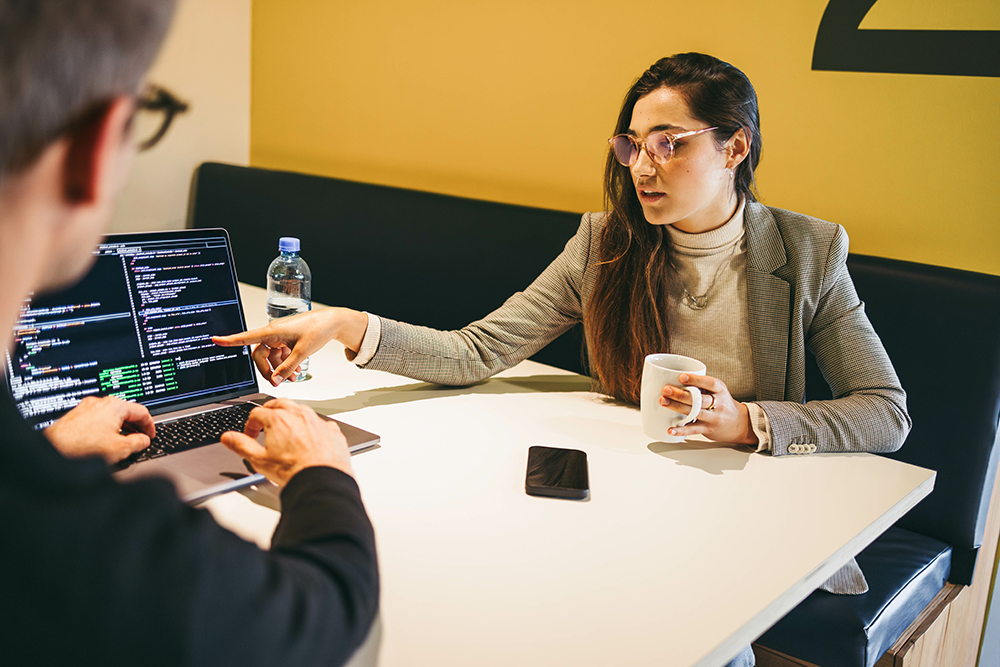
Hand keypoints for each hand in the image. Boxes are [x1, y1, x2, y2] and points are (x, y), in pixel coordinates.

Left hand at [45, 396, 155, 463]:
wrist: (53, 450)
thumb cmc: (83, 447)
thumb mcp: (121, 449)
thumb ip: (138, 443)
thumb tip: (143, 440)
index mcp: (115, 406)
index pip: (142, 412)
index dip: (150, 425)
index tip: (150, 435)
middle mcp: (100, 402)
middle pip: (125, 412)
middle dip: (134, 426)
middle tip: (138, 439)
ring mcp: (85, 408)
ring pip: (110, 415)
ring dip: (119, 428)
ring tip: (120, 443)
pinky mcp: (75, 416)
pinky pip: (96, 419)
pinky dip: (104, 428)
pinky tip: (101, 443)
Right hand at [212, 307, 367, 385]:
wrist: (332, 321)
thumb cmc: (318, 329)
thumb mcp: (302, 352)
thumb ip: (288, 367)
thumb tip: (277, 380)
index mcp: (273, 331)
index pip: (247, 337)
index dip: (230, 340)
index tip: (215, 340)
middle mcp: (273, 332)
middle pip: (260, 355)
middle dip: (268, 370)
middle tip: (278, 382)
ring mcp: (280, 336)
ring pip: (271, 356)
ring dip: (279, 368)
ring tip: (293, 377)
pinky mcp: (287, 339)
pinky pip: (280, 354)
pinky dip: (285, 363)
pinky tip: (295, 370)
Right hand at [220, 398, 352, 485]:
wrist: (322, 481)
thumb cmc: (294, 471)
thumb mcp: (259, 460)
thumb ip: (241, 445)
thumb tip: (228, 437)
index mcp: (279, 419)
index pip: (257, 413)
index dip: (250, 424)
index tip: (251, 434)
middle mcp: (299, 415)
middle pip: (279, 403)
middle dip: (270, 412)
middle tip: (266, 424)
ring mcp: (317, 421)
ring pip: (301, 410)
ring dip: (291, 416)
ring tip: (286, 431)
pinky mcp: (331, 430)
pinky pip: (319, 422)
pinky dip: (311, 427)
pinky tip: (308, 440)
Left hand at [660, 373, 756, 444]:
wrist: (740, 424)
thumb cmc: (723, 404)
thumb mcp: (718, 391)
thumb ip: (702, 386)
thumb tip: (675, 377)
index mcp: (720, 390)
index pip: (710, 383)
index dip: (696, 380)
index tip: (681, 376)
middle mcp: (719, 403)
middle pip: (699, 399)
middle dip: (681, 394)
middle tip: (666, 389)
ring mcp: (714, 418)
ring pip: (695, 412)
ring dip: (677, 407)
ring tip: (663, 402)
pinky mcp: (708, 429)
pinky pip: (694, 429)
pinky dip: (681, 430)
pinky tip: (671, 429)